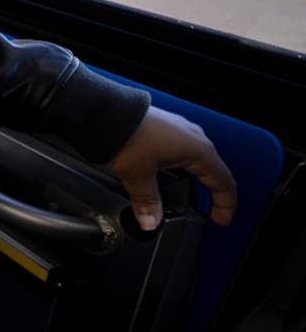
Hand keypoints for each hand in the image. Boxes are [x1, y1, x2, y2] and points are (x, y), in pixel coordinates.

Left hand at [107, 106, 237, 229]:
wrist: (105, 109)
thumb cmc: (127, 133)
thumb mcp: (138, 175)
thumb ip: (147, 202)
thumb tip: (150, 222)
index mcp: (198, 150)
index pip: (223, 182)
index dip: (225, 204)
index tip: (221, 219)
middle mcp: (194, 137)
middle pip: (213, 170)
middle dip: (213, 193)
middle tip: (211, 211)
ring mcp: (180, 130)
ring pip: (197, 159)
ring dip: (197, 179)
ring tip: (192, 196)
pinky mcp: (165, 127)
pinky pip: (182, 151)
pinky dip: (182, 167)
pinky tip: (170, 174)